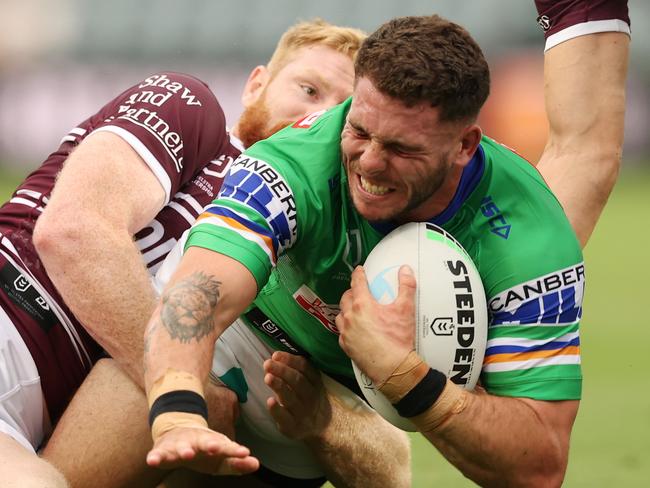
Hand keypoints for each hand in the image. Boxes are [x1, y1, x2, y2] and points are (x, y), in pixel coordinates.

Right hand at [146, 425, 258, 474]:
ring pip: (182, 446)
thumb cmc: (204, 449)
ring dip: (184, 450)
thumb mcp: (221, 458)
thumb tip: (256, 464)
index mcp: (215, 443)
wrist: (179, 430)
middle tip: (216, 448)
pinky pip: (159, 453)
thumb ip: (237, 463)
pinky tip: (152, 461)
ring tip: (186, 454)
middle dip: (211, 445)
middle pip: (205, 442)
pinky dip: (155, 456)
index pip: (227, 447)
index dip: (235, 451)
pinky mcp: (163, 448)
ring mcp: (181, 443)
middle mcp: (198, 441)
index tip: (245, 453)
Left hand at [264, 351, 332, 440]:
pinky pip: (285, 418)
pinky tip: (269, 401)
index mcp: (315, 382)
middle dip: (282, 371)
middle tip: (268, 364)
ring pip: (291, 399)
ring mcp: (303, 413)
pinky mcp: (293, 427)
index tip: (275, 355)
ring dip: (279, 387)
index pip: (304, 368)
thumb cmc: (306, 397)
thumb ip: (293, 369)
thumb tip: (274, 357)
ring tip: (267, 377)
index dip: (290, 360)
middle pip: (298, 382)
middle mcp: (311, 397)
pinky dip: (277, 410)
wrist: (320, 426)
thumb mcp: (307, 382)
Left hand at [336, 265, 416, 383]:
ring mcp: (346, 333)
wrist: (393, 367)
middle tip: (358, 291)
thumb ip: (406, 287)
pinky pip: (342, 333)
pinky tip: (353, 330)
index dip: (358, 274)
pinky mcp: (346, 347)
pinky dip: (346, 328)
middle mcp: (351, 317)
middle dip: (351, 292)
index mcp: (362, 305)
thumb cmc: (398, 339)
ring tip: (353, 310)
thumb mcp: (406, 309)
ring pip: (340, 315)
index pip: (357, 283)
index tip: (359, 271)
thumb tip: (405, 271)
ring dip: (346, 310)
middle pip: (346, 298)